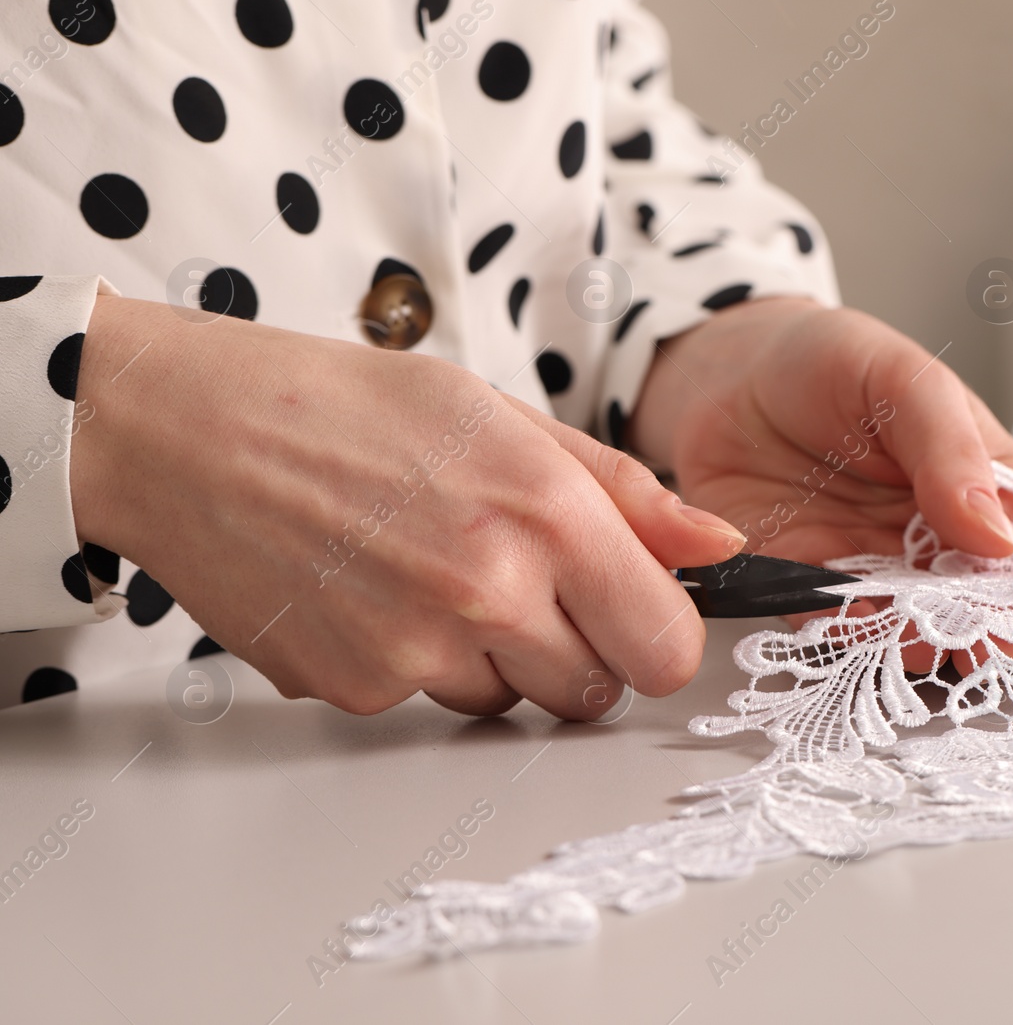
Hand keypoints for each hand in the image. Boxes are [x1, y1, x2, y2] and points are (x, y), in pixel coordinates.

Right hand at [69, 296, 744, 717]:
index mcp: (544, 512)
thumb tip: (718, 546)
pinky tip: (374, 593)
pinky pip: (425, 704)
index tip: (637, 614)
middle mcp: (488, 591)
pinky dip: (414, 664)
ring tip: (432, 574)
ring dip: (494, 660)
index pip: (666, 648)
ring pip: (509, 703)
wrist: (193, 433)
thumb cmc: (350, 408)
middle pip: (595, 693)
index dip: (658, 635)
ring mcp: (417, 651)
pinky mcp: (355, 690)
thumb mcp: (504, 418)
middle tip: (526, 588)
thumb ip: (625, 493)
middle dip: (579, 651)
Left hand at [631, 297, 1012, 670]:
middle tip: (997, 635)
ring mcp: (874, 563)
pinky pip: (836, 622)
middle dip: (993, 624)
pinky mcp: (807, 582)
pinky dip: (852, 633)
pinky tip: (863, 627)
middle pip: (981, 596)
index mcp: (981, 481)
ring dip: (926, 639)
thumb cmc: (831, 359)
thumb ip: (952, 451)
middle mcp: (934, 535)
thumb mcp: (907, 380)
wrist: (729, 368)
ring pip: (915, 622)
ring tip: (935, 641)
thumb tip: (1002, 536)